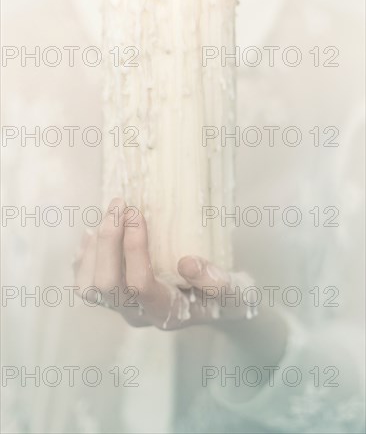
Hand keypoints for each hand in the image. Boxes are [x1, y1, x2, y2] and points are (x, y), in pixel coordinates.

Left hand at [74, 198, 256, 330]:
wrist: (215, 307)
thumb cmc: (226, 297)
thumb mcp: (235, 291)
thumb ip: (216, 282)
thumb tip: (186, 263)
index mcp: (167, 312)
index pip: (139, 284)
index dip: (133, 247)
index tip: (138, 213)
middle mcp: (138, 314)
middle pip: (105, 285)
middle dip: (108, 240)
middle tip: (119, 205)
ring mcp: (122, 308)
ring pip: (89, 286)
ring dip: (94, 246)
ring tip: (110, 212)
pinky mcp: (112, 298)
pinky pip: (84, 282)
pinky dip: (84, 255)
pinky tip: (94, 231)